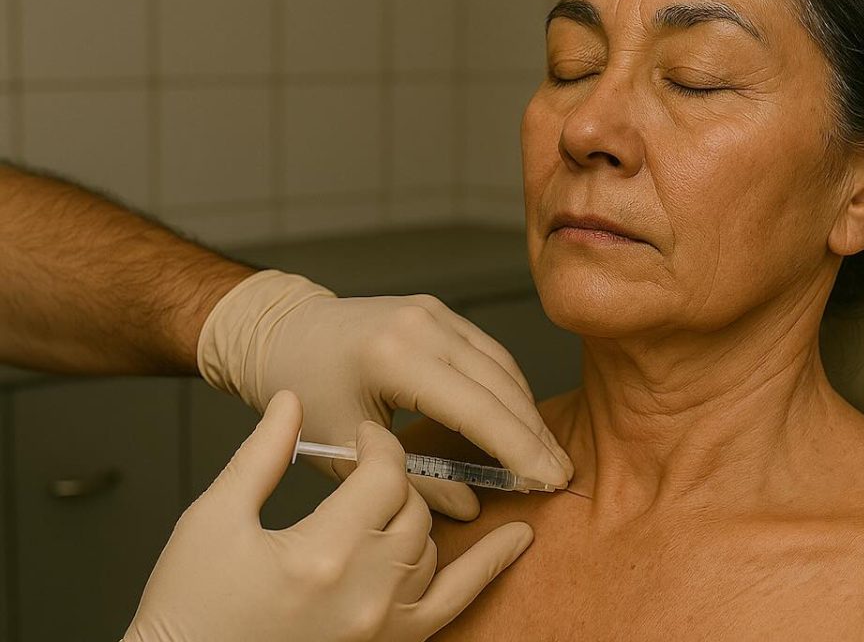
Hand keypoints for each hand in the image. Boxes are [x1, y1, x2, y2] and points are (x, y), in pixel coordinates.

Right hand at [124, 391, 534, 641]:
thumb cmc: (187, 604)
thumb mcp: (212, 519)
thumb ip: (261, 455)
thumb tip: (290, 400)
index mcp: (322, 552)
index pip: (384, 474)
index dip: (379, 445)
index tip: (365, 436)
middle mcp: (365, 591)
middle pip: (412, 506)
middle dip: (396, 478)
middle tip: (374, 466)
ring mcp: (383, 624)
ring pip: (430, 546)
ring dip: (417, 516)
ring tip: (412, 490)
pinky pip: (455, 603)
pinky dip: (489, 568)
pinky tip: (520, 538)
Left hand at [196, 270, 572, 517]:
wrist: (279, 332)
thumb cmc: (302, 392)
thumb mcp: (344, 453)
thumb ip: (410, 483)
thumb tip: (471, 507)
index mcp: (394, 357)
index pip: (478, 409)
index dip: (520, 449)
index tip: (549, 482)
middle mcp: (421, 325)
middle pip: (501, 385)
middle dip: (534, 435)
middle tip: (559, 477)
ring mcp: (432, 313)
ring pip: (502, 366)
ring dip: (526, 412)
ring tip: (544, 456)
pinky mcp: (437, 312)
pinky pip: (487, 353)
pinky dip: (507, 389)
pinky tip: (518, 421)